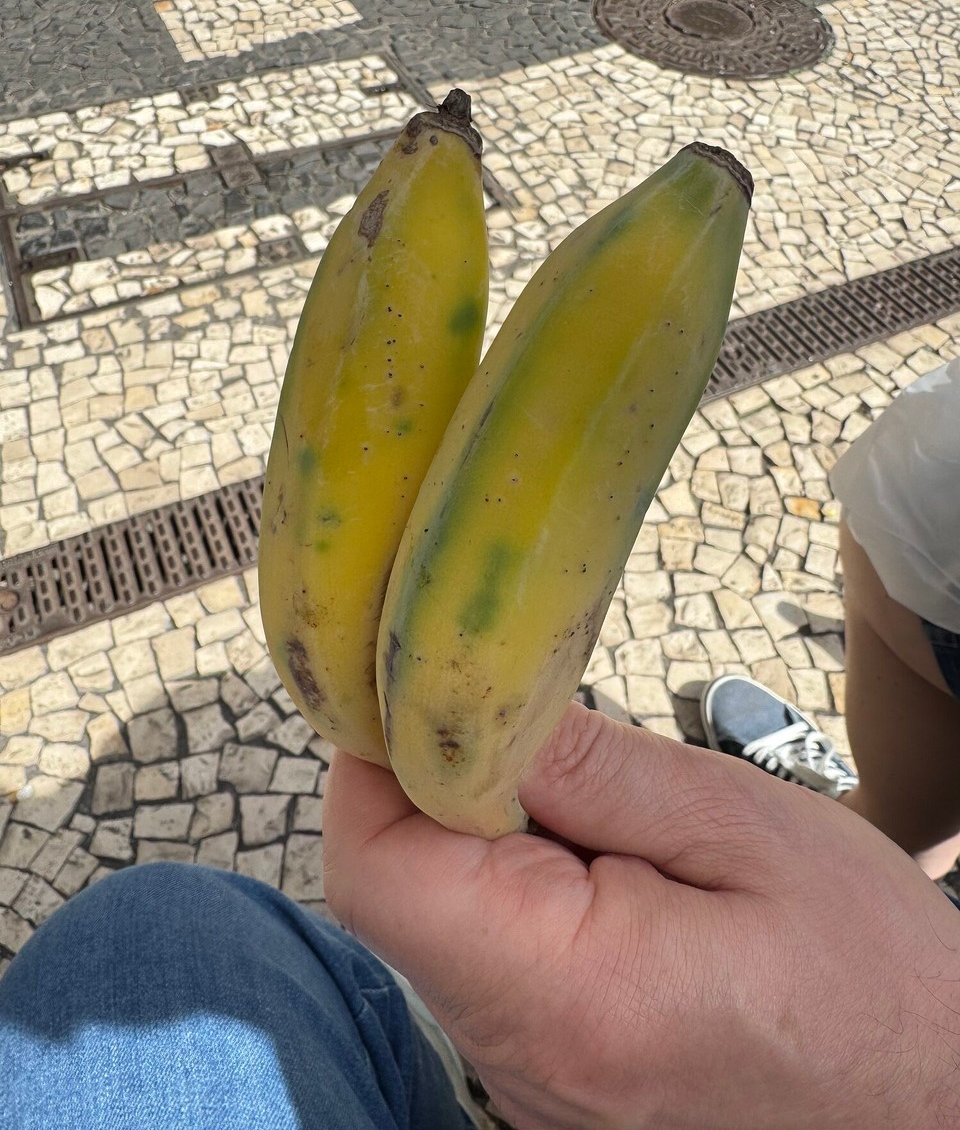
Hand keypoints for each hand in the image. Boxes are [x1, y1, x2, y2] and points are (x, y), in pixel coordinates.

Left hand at [323, 703, 959, 1129]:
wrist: (933, 1108)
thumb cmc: (869, 971)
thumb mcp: (741, 828)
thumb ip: (593, 767)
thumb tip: (474, 699)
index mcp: (568, 991)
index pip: (379, 868)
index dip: (382, 762)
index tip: (434, 690)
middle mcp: (522, 1058)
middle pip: (396, 895)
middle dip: (435, 788)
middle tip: (530, 729)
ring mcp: (529, 1085)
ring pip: (436, 928)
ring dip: (479, 842)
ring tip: (593, 812)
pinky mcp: (547, 1085)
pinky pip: (485, 970)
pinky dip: (512, 899)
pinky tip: (600, 875)